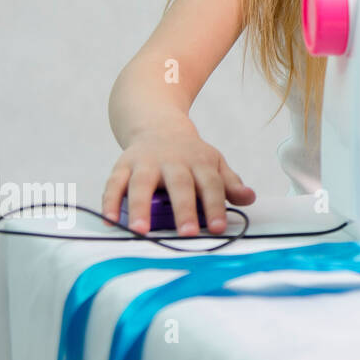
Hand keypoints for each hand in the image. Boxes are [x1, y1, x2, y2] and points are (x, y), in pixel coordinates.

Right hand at [102, 119, 255, 236]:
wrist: (160, 125)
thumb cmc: (191, 154)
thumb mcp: (214, 163)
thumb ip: (230, 183)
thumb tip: (250, 198)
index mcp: (199, 162)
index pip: (211, 185)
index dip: (216, 206)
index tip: (218, 228)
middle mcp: (173, 161)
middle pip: (180, 185)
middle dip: (184, 209)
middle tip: (187, 233)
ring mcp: (146, 162)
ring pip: (142, 184)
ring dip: (140, 207)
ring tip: (141, 231)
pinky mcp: (123, 165)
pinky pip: (114, 183)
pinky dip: (110, 202)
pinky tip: (110, 221)